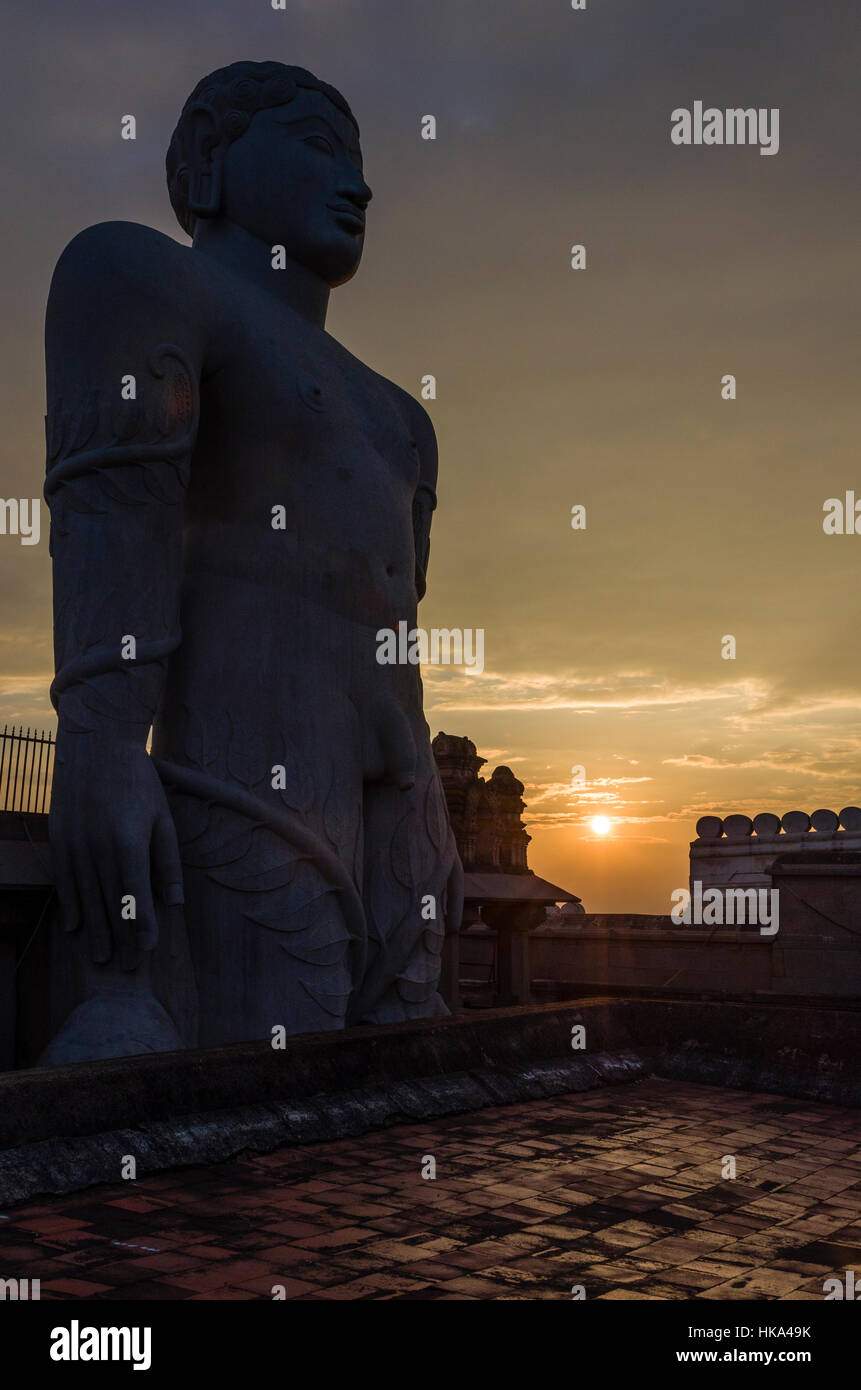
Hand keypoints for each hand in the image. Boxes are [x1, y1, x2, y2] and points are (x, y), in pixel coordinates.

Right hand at [50, 733, 183, 968]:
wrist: (97, 746)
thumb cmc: (139, 782)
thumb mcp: (162, 819)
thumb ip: (168, 862)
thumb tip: (175, 902)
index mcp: (129, 844)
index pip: (137, 897)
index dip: (143, 926)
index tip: (148, 950)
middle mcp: (99, 849)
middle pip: (110, 903)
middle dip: (120, 937)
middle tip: (126, 966)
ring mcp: (75, 845)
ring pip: (85, 897)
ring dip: (94, 930)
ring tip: (101, 957)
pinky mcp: (59, 839)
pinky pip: (64, 881)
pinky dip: (70, 906)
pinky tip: (75, 927)